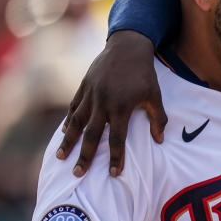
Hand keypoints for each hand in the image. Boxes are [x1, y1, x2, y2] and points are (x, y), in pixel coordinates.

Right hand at [57, 30, 165, 176]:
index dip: (116, 157)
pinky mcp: (83, 86)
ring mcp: (90, 94)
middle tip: (78, 174)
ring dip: (68, 141)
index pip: (118, 138)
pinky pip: (74, 107)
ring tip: (60, 157)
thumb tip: (160, 140)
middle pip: (92, 135)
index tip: (114, 174)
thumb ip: (158, 118)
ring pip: (77, 122)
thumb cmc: (144, 73)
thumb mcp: (154, 95)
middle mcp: (103, 102)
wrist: (127, 46)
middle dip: (85, 156)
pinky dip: (69, 120)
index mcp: (121, 107)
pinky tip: (65, 132)